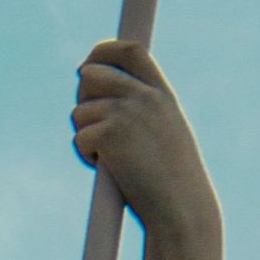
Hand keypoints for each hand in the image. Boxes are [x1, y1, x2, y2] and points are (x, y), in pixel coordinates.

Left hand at [72, 40, 217, 234]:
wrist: (181, 209)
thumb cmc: (172, 181)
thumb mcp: (164, 134)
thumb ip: (141, 111)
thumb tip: (97, 97)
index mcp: (162, 94)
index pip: (130, 50)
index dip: (103, 51)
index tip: (87, 64)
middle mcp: (146, 96)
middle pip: (90, 74)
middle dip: (82, 98)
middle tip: (93, 127)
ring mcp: (128, 112)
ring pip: (79, 111)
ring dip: (85, 136)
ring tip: (113, 160)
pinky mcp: (110, 133)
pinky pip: (78, 138)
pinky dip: (86, 158)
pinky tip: (112, 172)